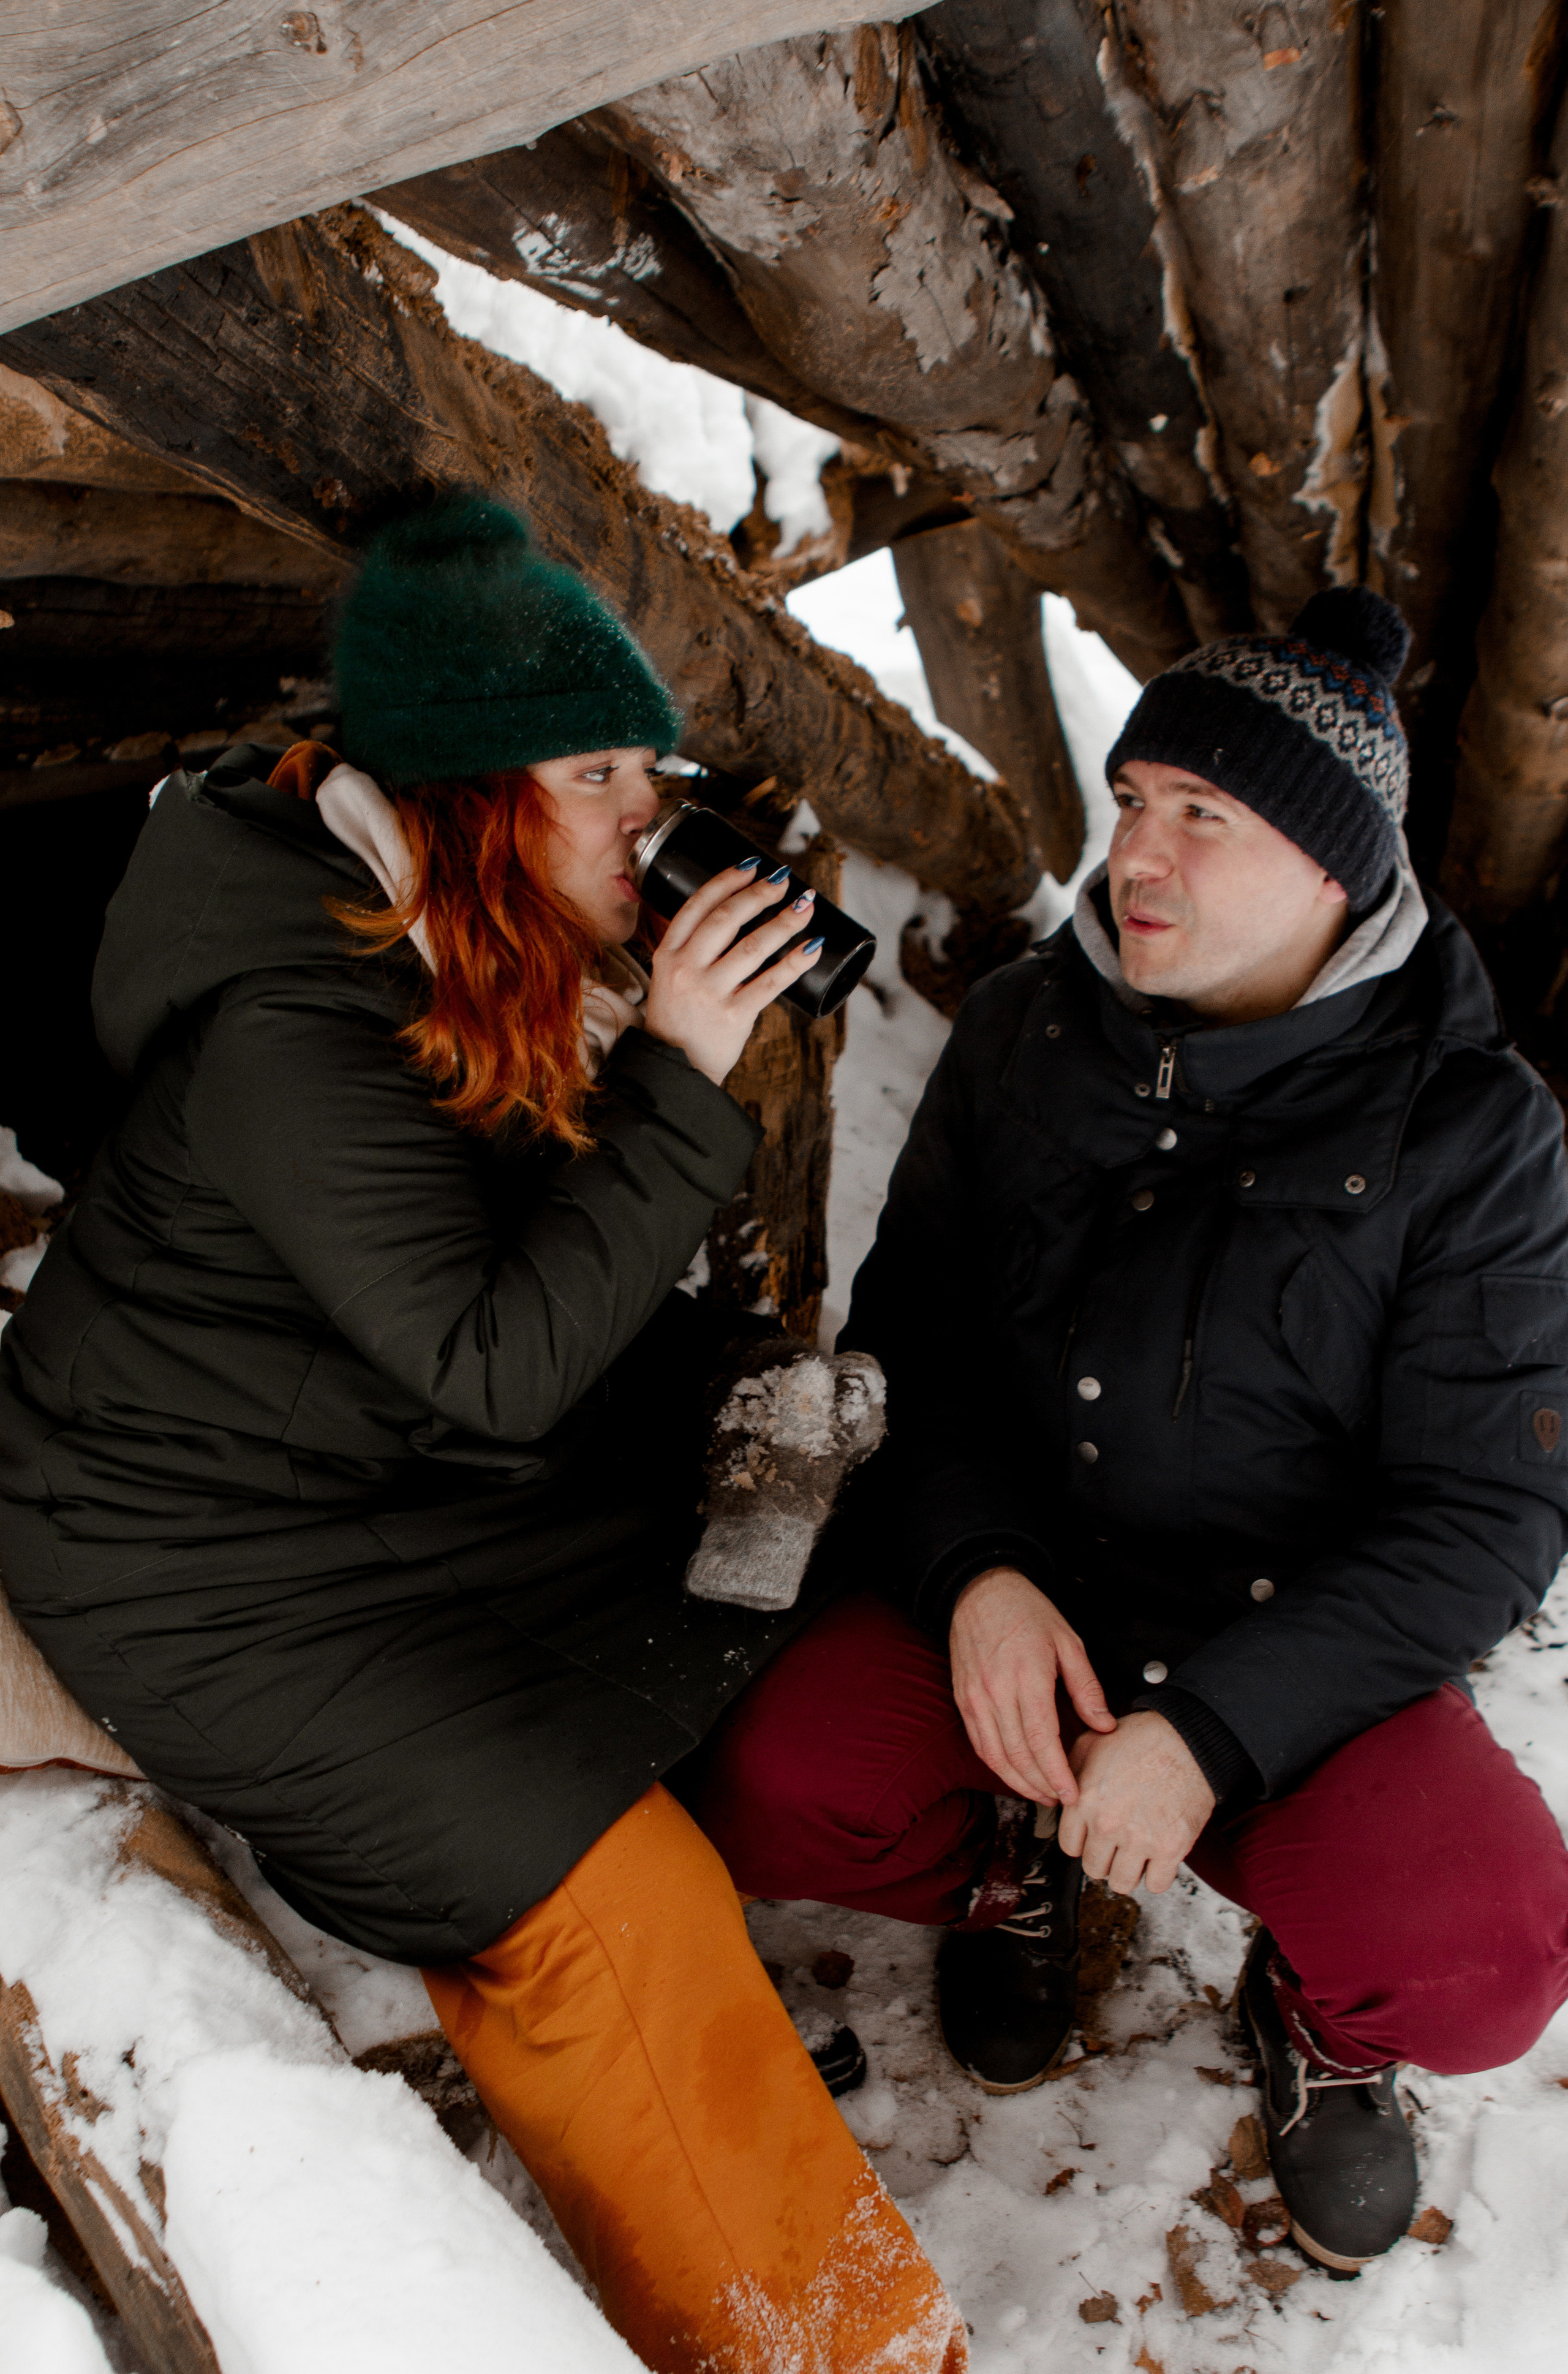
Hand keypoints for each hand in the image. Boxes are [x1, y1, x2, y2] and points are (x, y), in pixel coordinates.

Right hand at [644, 861, 821, 1084]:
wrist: (675, 1070)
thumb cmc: (680, 1020)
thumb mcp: (670, 977)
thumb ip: (694, 949)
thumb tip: (741, 914)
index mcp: (667, 954)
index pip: (696, 906)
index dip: (725, 881)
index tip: (751, 866)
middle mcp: (685, 969)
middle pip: (726, 920)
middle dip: (759, 894)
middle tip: (785, 881)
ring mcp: (709, 993)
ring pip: (752, 947)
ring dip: (783, 922)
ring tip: (805, 907)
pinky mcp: (733, 1016)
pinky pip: (770, 982)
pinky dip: (794, 962)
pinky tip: (812, 947)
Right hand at [948, 1568, 1114, 1805]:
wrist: (980, 1590)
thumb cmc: (1027, 1611)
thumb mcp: (1068, 1642)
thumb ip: (1086, 1687)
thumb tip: (1104, 1726)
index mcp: (1027, 1676)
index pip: (1041, 1740)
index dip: (1057, 1773)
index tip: (1072, 1793)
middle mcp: (996, 1691)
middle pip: (1018, 1754)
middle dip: (1041, 1785)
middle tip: (1061, 1799)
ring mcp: (975, 1697)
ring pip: (995, 1755)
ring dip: (1018, 1782)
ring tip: (1041, 1793)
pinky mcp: (962, 1698)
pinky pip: (978, 1742)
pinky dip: (996, 1764)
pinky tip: (1014, 1773)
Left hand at [1057, 1711, 1214, 1893]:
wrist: (1187, 1739)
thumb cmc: (1142, 1739)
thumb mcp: (1091, 1743)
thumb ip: (1069, 1772)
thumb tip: (1059, 1794)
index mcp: (1084, 1802)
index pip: (1070, 1847)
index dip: (1083, 1841)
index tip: (1094, 1836)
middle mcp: (1108, 1825)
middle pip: (1094, 1869)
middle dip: (1105, 1858)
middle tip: (1117, 1844)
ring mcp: (1139, 1839)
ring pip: (1121, 1883)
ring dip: (1128, 1871)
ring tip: (1136, 1853)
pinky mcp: (1171, 1848)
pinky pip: (1155, 1885)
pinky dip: (1156, 1876)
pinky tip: (1157, 1858)